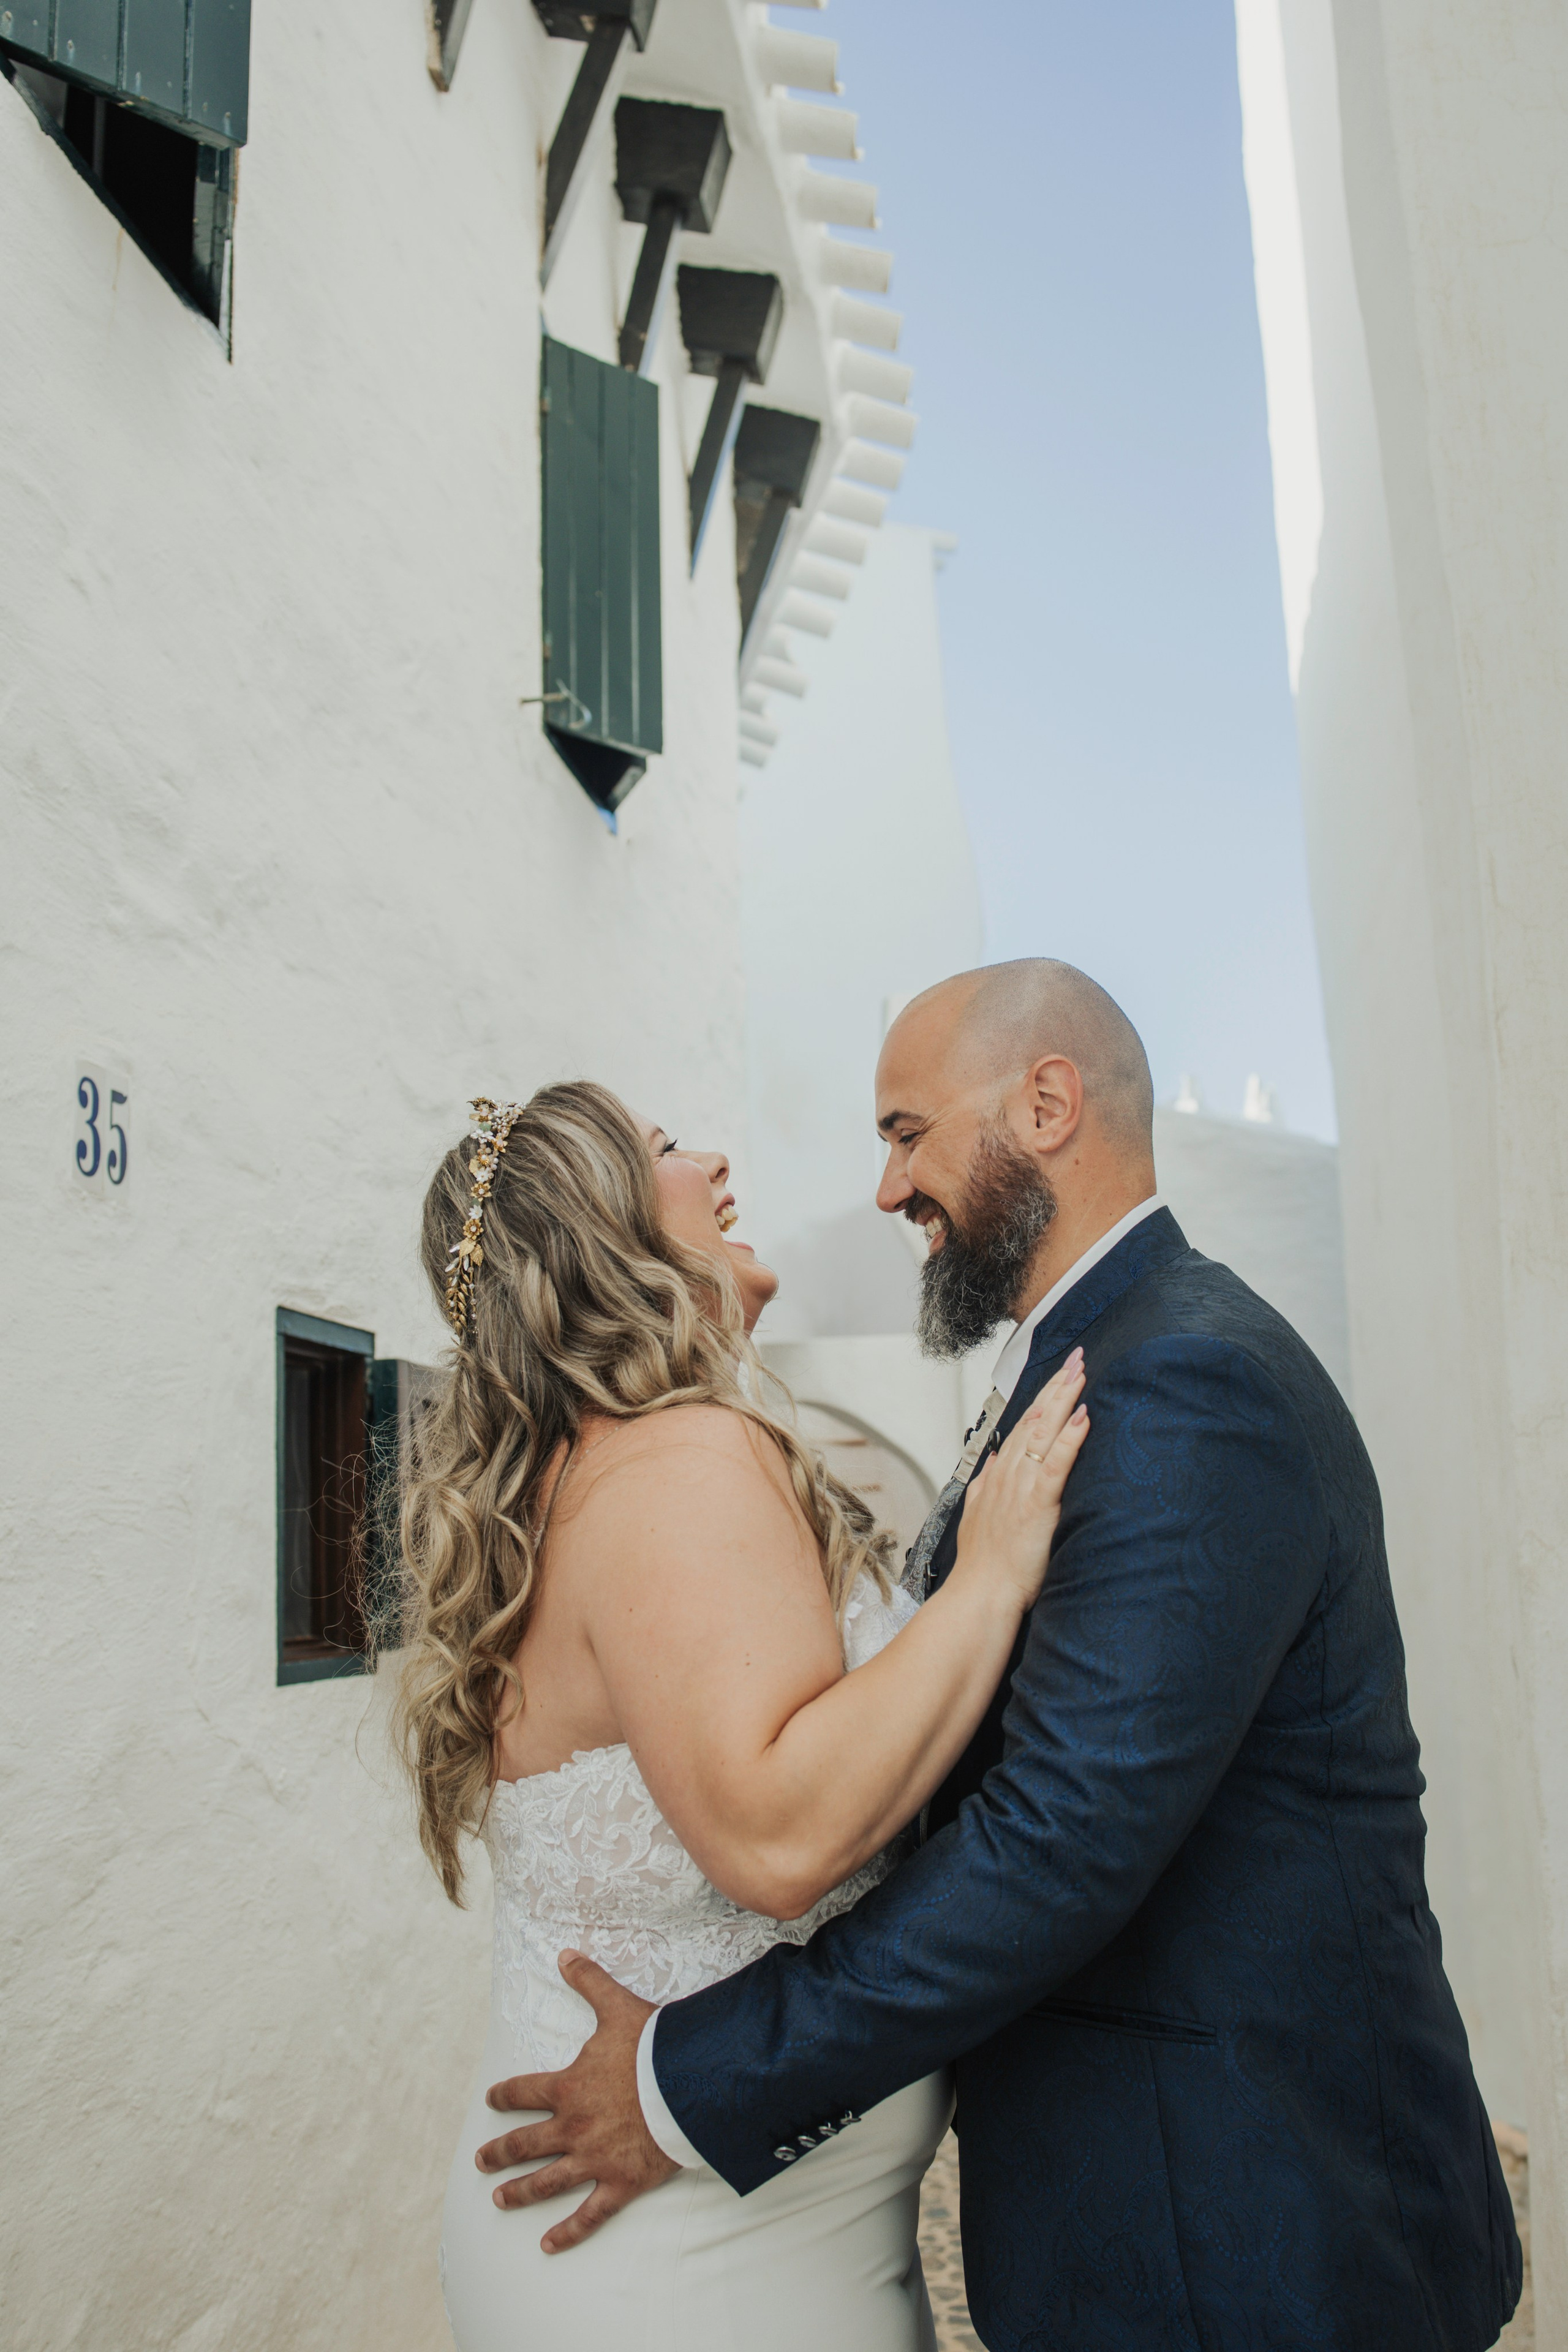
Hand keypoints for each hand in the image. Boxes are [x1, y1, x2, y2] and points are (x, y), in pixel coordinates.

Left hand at [475, 1951, 677, 2251]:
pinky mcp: (619, 2184)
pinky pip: (588, 2215)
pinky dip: (567, 2233)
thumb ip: (588, 1981)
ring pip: (547, 2182)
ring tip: (499, 2200)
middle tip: (481, 2161)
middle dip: (500, 2152)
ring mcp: (593, 2160)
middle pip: (526, 2144)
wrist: (688, 2086)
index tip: (490, 2100)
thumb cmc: (653, 2047)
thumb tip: (564, 1953)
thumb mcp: (617, 2008)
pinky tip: (548, 2245)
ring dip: (520, 2192)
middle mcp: (572, 2128)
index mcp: (568, 2087)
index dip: (505, 2095)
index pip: (524, 2091)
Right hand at [953, 1351, 1089, 1611]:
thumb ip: (986, 1487)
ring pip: (1044, 1433)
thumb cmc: (985, 1566)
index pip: (1023, 1426)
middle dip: (1056, 1386)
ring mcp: (1021, 1487)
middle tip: (1077, 1357)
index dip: (1043, 1398)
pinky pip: (1056, 1464)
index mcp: (998, 1477)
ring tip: (1082, 1372)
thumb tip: (993, 1461)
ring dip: (1064, 1399)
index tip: (1059, 1373)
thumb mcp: (977, 1516)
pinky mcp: (1037, 1505)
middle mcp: (1008, 1475)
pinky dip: (1070, 1438)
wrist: (980, 1596)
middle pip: (1035, 1419)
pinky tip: (1083, 1417)